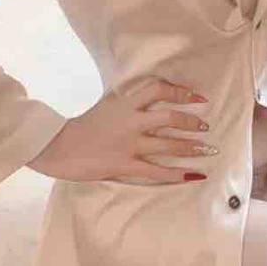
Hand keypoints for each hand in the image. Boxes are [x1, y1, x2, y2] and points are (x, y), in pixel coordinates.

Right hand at [27, 78, 215, 184]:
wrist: (58, 147)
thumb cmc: (83, 127)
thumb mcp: (107, 106)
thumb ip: (129, 104)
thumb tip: (151, 102)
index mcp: (125, 103)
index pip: (158, 89)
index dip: (181, 92)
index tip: (198, 98)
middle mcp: (130, 121)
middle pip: (170, 117)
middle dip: (191, 123)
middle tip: (205, 128)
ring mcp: (129, 143)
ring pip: (168, 144)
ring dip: (191, 148)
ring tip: (207, 151)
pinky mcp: (125, 164)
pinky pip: (157, 170)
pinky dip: (178, 174)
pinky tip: (193, 176)